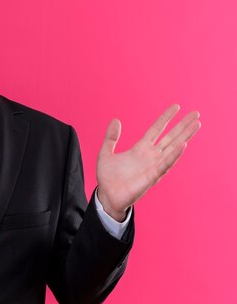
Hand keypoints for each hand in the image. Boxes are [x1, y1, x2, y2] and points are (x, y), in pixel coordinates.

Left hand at [96, 105, 200, 220]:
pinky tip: (183, 144)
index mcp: (140, 149)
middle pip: (170, 137)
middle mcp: (150, 156)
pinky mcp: (152, 177)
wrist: (107, 196)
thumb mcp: (106, 153)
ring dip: (184, 136)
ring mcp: (153, 166)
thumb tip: (116, 120)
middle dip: (183, 125)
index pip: (156, 130)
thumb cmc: (108, 177)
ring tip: (196, 125)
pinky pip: (165, 164)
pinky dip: (174, 155)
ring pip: (172, 148)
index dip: (165, 118)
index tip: (176, 107)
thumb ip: (111, 137)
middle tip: (196, 113)